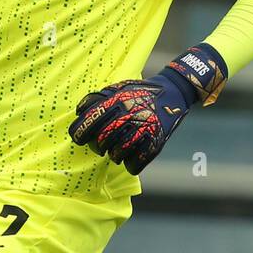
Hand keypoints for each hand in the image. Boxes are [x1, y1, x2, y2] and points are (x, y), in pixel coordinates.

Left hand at [69, 44, 226, 174]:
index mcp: (117, 101)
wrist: (174, 92)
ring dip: (114, 155)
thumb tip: (78, 112)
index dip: (79, 133)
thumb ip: (97, 99)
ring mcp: (144, 129)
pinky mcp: (156, 143)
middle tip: (102, 144)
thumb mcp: (118, 88)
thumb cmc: (140, 92)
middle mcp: (130, 115)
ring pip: (117, 155)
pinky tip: (131, 156)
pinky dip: (130, 164)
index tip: (79, 139)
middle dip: (98, 146)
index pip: (89, 122)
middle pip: (101, 141)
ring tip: (117, 149)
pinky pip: (134, 164)